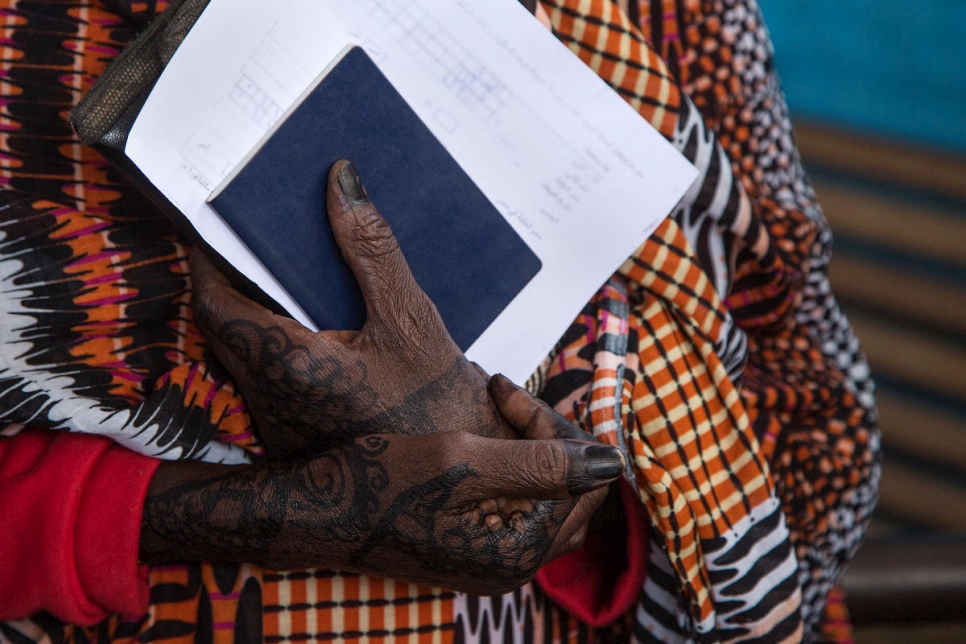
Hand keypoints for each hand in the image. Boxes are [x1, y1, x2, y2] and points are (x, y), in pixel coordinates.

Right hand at [139, 397, 624, 594]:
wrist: (315, 510)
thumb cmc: (377, 481)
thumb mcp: (461, 461)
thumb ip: (541, 462)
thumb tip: (611, 463)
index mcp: (518, 548)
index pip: (584, 480)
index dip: (556, 427)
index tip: (504, 392)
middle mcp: (513, 563)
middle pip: (573, 491)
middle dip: (549, 437)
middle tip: (505, 399)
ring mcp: (492, 559)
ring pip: (545, 494)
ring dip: (530, 447)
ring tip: (490, 409)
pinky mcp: (473, 547)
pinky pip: (516, 503)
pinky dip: (509, 464)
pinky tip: (477, 436)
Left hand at [191, 160, 520, 458]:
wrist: (457, 482)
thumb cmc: (439, 405)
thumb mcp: (411, 319)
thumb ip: (371, 249)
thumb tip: (340, 180)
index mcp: (290, 368)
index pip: (216, 303)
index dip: (208, 258)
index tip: (221, 221)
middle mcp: (270, 401)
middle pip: (224, 326)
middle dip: (233, 278)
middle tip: (256, 238)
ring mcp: (277, 425)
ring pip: (242, 354)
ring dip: (255, 312)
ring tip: (286, 272)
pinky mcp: (291, 436)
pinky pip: (266, 376)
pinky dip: (277, 341)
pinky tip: (313, 323)